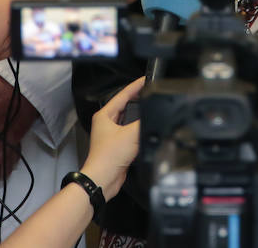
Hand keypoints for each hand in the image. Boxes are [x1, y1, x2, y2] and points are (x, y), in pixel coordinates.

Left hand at [81, 77, 145, 201]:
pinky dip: (138, 128)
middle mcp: (106, 123)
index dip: (135, 86)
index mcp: (105, 115)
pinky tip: (146, 128)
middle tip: (149, 89)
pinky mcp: (118, 145)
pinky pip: (130, 132)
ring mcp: (111, 134)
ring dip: (137, 113)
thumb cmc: (108, 157)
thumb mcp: (130, 134)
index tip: (145, 79)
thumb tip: (154, 114)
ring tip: (149, 104)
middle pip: (124, 105)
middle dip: (137, 97)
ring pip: (127, 118)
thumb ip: (143, 121)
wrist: (103, 179)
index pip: (123, 94)